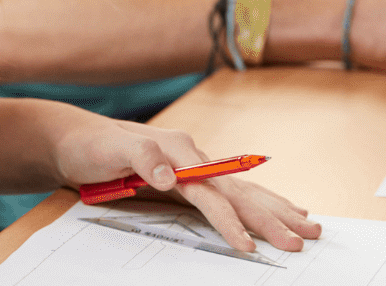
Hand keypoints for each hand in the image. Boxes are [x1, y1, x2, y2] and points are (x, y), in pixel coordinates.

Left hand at [48, 113, 321, 253]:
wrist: (76, 138)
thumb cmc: (91, 145)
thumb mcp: (107, 151)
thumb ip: (140, 158)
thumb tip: (168, 176)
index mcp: (178, 152)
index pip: (213, 193)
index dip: (232, 221)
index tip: (249, 246)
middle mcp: (194, 157)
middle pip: (240, 191)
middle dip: (272, 218)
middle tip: (303, 240)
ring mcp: (195, 167)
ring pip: (245, 191)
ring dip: (276, 209)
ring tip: (310, 223)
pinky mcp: (190, 178)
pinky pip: (233, 192)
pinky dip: (260, 201)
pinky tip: (279, 207)